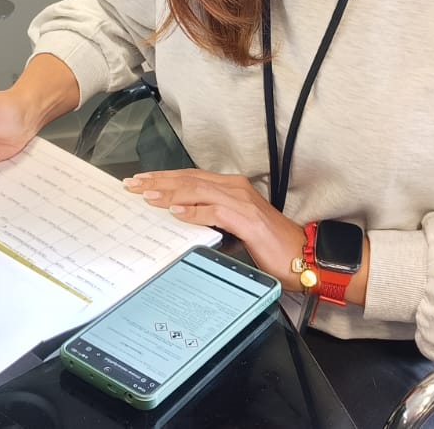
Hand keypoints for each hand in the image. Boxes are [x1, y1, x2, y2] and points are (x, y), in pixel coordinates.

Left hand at [122, 170, 307, 286]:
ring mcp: (241, 202)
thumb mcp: (235, 227)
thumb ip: (213, 218)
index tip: (141, 181)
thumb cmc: (271, 245)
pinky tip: (175, 212)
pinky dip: (193, 211)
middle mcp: (235, 188)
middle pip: (189, 179)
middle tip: (132, 184)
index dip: (164, 179)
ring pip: (198, 191)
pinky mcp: (247, 219)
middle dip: (158, 181)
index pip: (191, 178)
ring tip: (146, 195)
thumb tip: (184, 219)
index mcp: (232, 188)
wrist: (301, 255)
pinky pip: (214, 211)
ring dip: (169, 193)